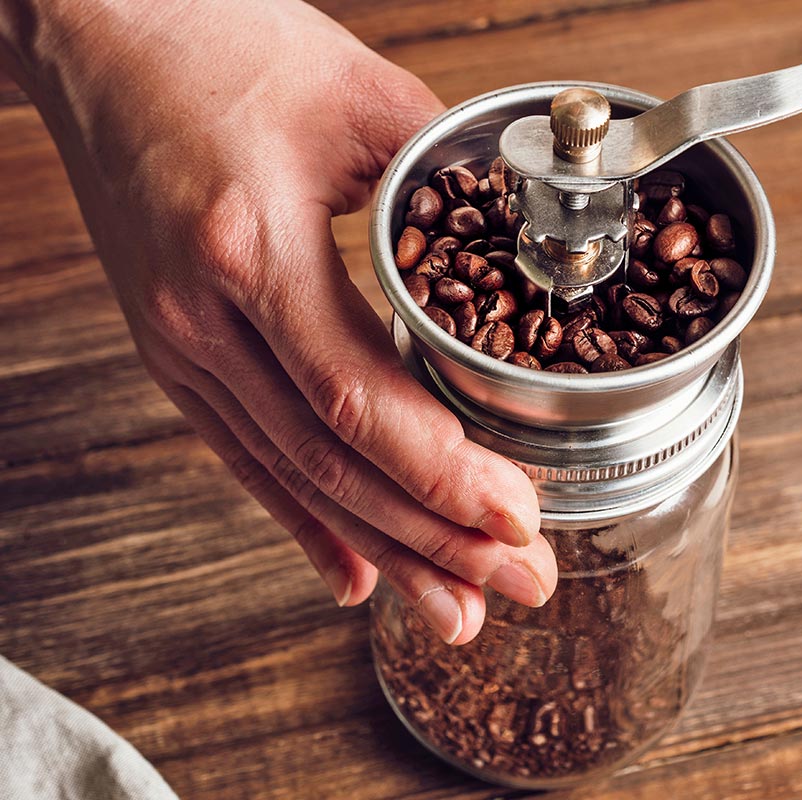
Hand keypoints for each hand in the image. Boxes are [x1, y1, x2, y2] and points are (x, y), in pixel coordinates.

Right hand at [1, 0, 554, 644]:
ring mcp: (179, 342)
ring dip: (383, 550)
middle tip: (520, 585)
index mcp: (252, 247)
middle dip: (434, 539)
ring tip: (456, 609)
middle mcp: (203, 316)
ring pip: (292, 475)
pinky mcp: (176, 350)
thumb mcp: (358, 94)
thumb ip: (451, 174)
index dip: (441, 474)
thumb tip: (532, 237)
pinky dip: (304, 521)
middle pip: (331, 462)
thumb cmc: (221, 44)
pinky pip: (245, 455)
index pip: (357, 398)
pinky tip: (354, 577)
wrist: (99, 36)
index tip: (518, 517)